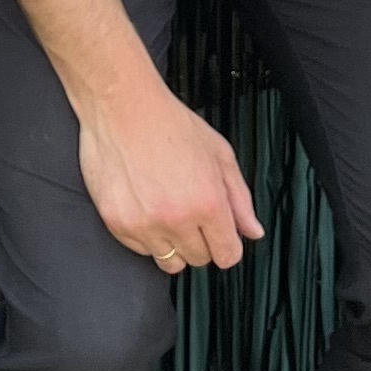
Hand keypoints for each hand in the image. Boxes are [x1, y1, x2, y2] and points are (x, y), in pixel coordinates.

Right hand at [77, 66, 264, 272]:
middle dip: (201, 240)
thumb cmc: (169, 124)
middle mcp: (177, 219)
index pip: (227, 255)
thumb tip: (252, 230)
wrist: (122, 108)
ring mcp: (145, 225)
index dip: (228, 245)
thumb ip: (240, 197)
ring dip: (173, 243)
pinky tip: (146, 207)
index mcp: (207, 202)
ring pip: (169, 262)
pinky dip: (146, 236)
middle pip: (199, 260)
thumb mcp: (219, 154)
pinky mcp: (118, 224)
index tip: (221, 236)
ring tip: (167, 211)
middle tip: (191, 212)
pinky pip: (140, 250)